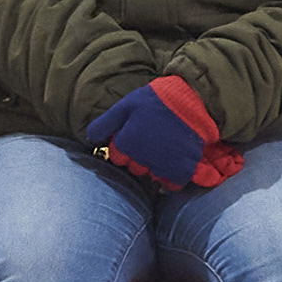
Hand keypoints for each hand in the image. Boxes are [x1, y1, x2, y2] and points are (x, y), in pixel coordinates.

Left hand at [88, 77, 240, 193]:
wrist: (191, 99)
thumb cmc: (155, 100)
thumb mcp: (125, 105)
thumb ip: (105, 123)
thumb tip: (90, 139)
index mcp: (126, 143)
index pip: (117, 157)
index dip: (125, 147)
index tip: (135, 136)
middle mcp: (142, 158)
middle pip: (135, 168)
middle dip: (140, 158)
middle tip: (151, 140)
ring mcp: (162, 164)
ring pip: (153, 175)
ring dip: (156, 166)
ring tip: (165, 148)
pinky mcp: (182, 168)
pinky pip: (173, 183)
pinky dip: (173, 177)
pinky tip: (175, 162)